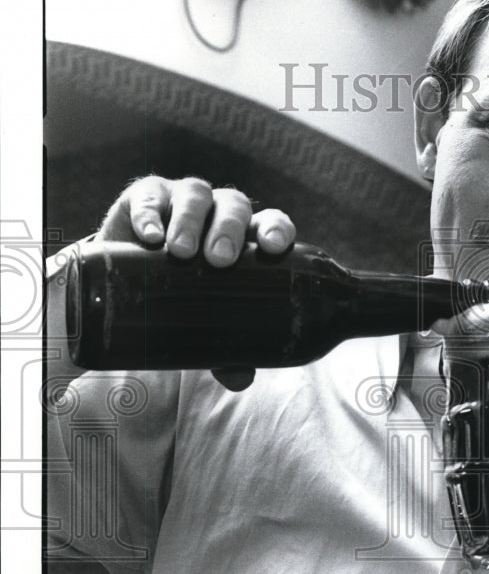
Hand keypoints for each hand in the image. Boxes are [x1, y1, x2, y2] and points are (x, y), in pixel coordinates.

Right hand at [97, 175, 295, 389]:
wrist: (129, 280)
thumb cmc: (185, 294)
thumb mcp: (206, 318)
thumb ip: (225, 345)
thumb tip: (240, 378)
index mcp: (248, 236)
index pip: (271, 224)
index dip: (275, 230)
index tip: (271, 248)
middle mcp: (220, 211)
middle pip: (234, 207)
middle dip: (229, 230)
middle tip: (219, 260)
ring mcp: (184, 199)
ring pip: (196, 196)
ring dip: (191, 220)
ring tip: (181, 251)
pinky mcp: (146, 195)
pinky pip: (149, 196)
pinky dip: (149, 213)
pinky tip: (148, 235)